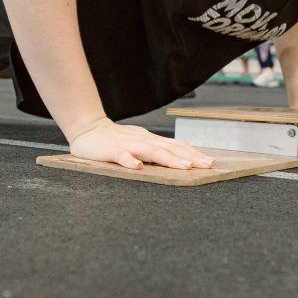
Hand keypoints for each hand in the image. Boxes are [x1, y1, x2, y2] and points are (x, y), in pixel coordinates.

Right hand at [69, 118, 214, 169]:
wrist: (88, 130)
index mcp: (150, 141)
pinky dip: (130, 161)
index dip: (193, 154)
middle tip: (206, 165)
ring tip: (185, 167)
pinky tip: (138, 167)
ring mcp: (128, 145)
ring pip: (152, 151)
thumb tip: (182, 157)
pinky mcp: (111, 151)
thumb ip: (157, 150)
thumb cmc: (116, 140)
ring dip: (169, 159)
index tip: (209, 162)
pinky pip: (122, 157)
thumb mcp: (140, 142)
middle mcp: (143, 141)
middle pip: (170, 149)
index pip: (176, 146)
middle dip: (190, 157)